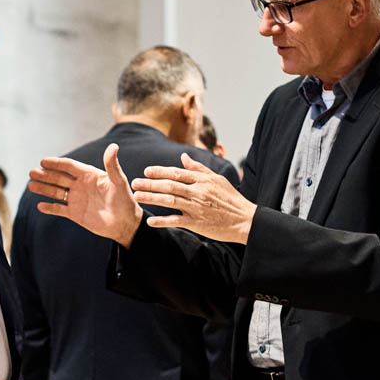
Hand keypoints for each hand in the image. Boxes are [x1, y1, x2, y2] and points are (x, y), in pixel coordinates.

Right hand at [28, 143, 142, 246]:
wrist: (125, 224)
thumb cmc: (125, 201)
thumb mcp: (119, 182)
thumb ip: (112, 165)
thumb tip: (113, 146)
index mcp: (89, 175)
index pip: (69, 166)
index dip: (56, 163)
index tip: (43, 161)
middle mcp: (80, 185)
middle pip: (59, 178)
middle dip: (45, 175)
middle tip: (32, 172)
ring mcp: (76, 199)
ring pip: (56, 192)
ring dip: (43, 189)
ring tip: (31, 186)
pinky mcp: (75, 214)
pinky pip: (59, 209)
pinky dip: (50, 208)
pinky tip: (40, 205)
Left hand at [132, 153, 257, 244]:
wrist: (244, 219)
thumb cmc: (230, 199)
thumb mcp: (217, 179)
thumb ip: (198, 168)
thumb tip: (183, 156)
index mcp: (202, 180)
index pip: (177, 173)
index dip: (160, 171)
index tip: (146, 171)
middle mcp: (198, 192)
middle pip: (169, 185)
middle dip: (150, 184)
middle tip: (134, 183)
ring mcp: (196, 208)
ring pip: (170, 201)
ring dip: (152, 198)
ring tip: (137, 197)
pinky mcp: (197, 223)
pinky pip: (176, 221)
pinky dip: (162, 221)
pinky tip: (150, 221)